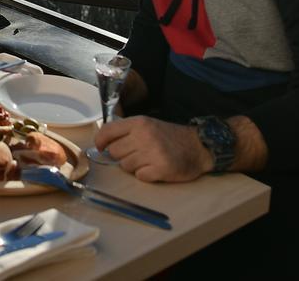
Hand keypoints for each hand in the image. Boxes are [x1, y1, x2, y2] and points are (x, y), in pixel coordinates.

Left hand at [94, 115, 212, 182]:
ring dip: (134, 166)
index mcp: (139, 123)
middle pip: (115, 152)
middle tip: (136, 154)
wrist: (198, 146)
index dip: (100, 141)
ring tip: (148, 160)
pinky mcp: (161, 169)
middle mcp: (144, 136)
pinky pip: (140, 176)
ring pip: (125, 166)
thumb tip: (104, 143)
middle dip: (122, 156)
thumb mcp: (148, 125)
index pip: (108, 131)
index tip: (101, 147)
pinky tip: (155, 169)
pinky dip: (146, 175)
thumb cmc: (169, 136)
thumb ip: (127, 131)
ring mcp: (152, 153)